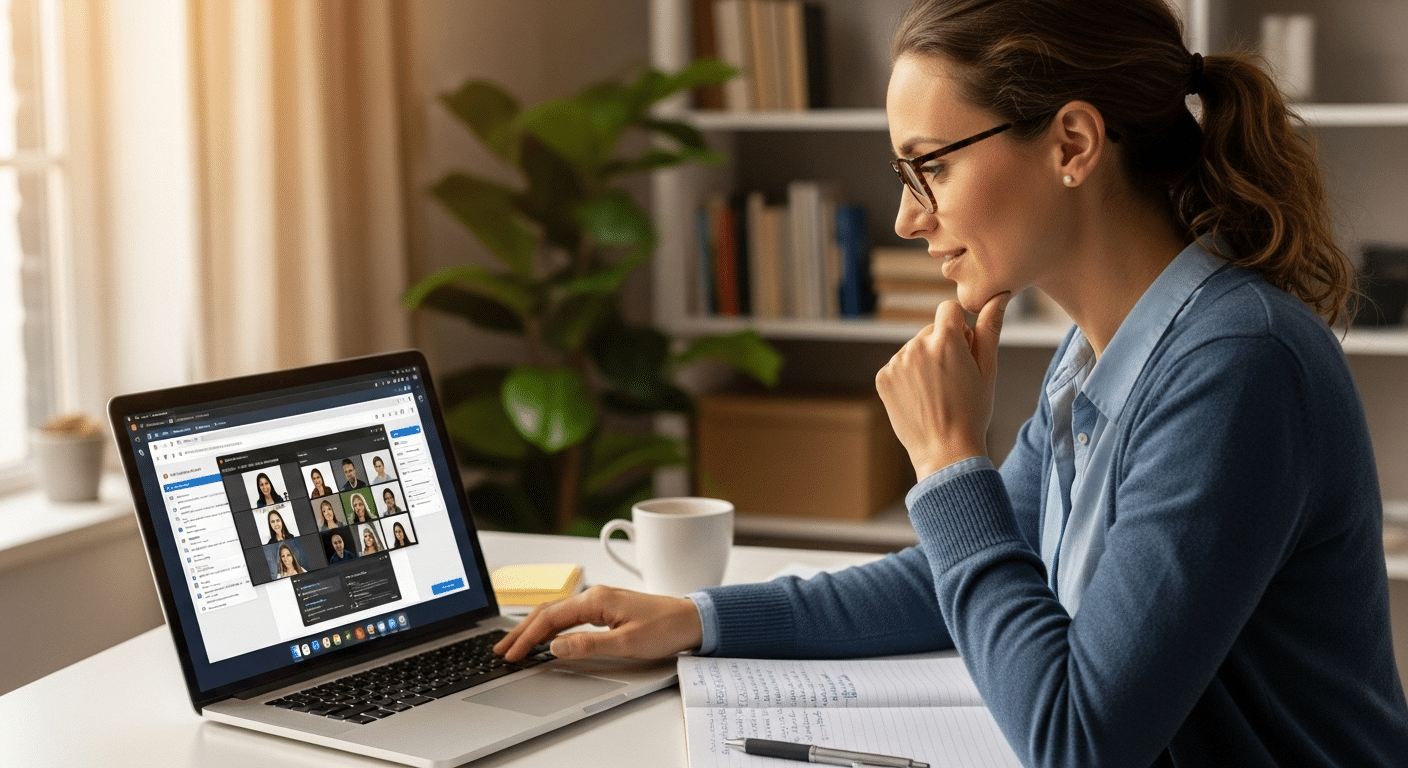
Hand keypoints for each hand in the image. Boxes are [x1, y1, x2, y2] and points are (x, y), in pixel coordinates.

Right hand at [493, 585, 703, 661]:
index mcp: (597, 600)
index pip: (550, 618)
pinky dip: (551, 626)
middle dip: (522, 631)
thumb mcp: (626, 642)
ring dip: (534, 628)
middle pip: (548, 611)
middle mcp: (596, 595)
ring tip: (514, 644)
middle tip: (501, 649)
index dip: (527, 637)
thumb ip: (588, 645)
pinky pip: (570, 615)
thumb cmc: (666, 628)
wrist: (693, 619)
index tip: (512, 654)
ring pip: (557, 612)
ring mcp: (600, 600)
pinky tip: (545, 636)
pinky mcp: (606, 608)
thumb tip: (555, 647)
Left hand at [875, 291, 1009, 478]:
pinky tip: (921, 398)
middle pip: (931, 331)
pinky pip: (898, 366)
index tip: (964, 350)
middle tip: (953, 380)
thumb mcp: (988, 369)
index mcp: (946, 339)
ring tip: (937, 392)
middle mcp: (917, 345)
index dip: (959, 328)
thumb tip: (999, 296)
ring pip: (914, 349)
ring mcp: (896, 362)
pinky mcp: (883, 378)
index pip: (949, 309)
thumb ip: (990, 328)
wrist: (945, 451)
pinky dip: (907, 377)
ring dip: (924, 363)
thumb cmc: (973, 411)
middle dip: (942, 347)